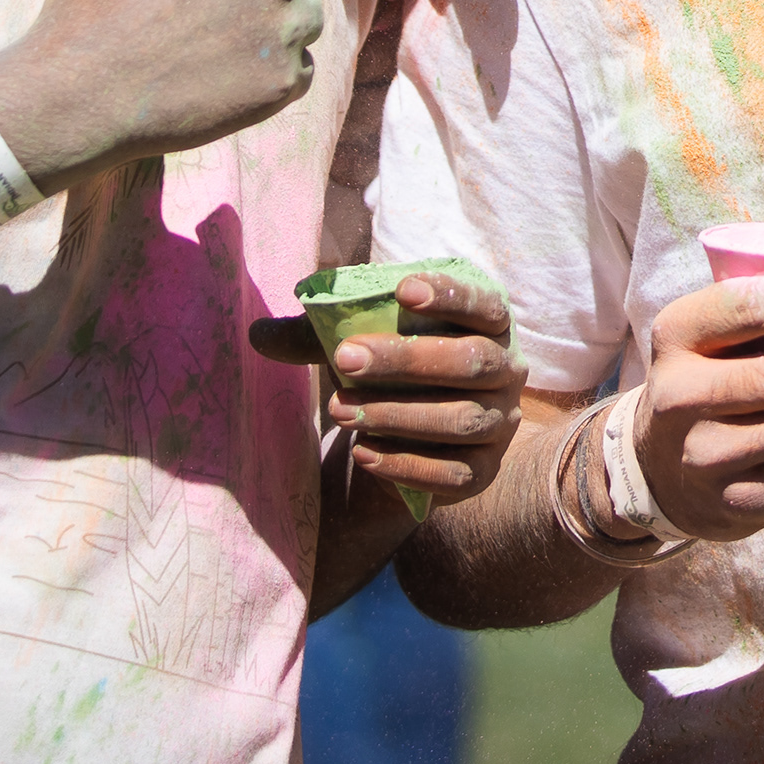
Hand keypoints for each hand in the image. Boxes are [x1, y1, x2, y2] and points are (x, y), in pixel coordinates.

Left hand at [308, 267, 528, 505]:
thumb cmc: (391, 370)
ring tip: (340, 409)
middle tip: (345, 357)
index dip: (450, 295)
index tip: (402, 289)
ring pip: (460, 420)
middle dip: (406, 360)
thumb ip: (318, 336)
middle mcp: (507, 370)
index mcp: (490, 324)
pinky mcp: (484, 472)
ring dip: (397, 414)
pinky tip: (362, 453)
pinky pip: (453, 474)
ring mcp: (499, 423)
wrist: (414, 435)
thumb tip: (256, 334)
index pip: (483, 304)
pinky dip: (406, 464)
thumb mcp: (361, 341)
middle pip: (470, 362)